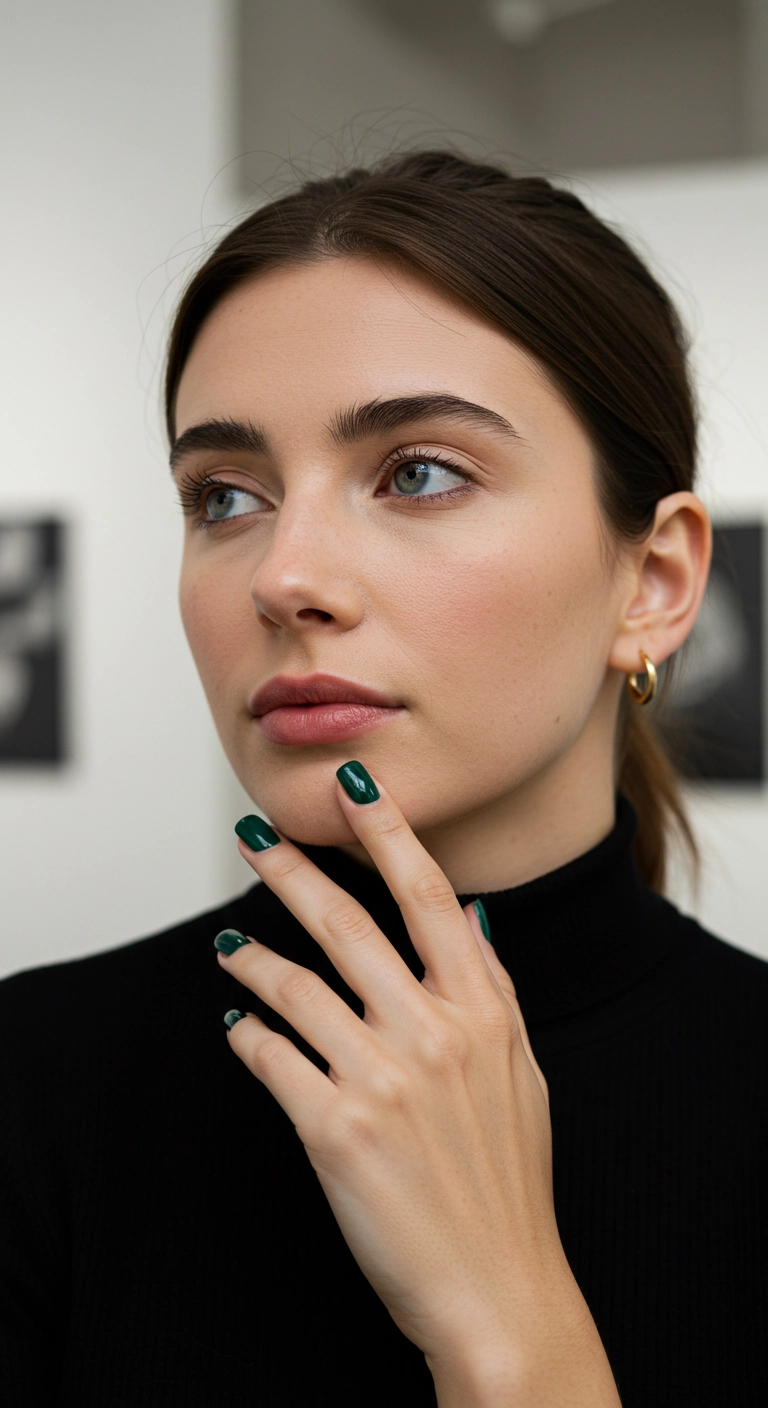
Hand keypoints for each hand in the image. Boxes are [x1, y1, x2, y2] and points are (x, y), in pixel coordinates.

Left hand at [216, 765, 620, 1406]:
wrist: (497, 1284)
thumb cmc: (509, 1180)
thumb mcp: (523, 1069)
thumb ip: (493, 987)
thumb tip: (470, 915)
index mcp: (483, 1010)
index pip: (427, 895)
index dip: (388, 832)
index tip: (354, 787)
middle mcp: (432, 1032)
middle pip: (347, 924)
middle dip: (293, 870)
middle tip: (256, 836)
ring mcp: (381, 1078)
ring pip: (295, 987)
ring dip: (253, 957)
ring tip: (228, 944)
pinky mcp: (333, 1128)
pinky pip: (270, 1057)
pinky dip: (246, 1034)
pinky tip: (237, 1024)